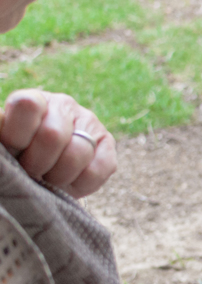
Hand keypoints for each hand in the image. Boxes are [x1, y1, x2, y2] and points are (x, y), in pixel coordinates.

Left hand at [0, 89, 115, 196]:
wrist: (45, 171)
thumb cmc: (19, 157)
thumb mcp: (6, 144)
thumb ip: (2, 131)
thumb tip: (0, 122)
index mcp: (32, 100)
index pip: (27, 105)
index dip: (17, 136)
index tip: (13, 152)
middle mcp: (63, 105)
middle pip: (52, 135)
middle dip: (37, 164)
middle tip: (31, 172)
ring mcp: (90, 122)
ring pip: (77, 154)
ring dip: (58, 176)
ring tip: (49, 179)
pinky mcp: (109, 145)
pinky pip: (97, 170)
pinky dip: (80, 184)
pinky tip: (70, 181)